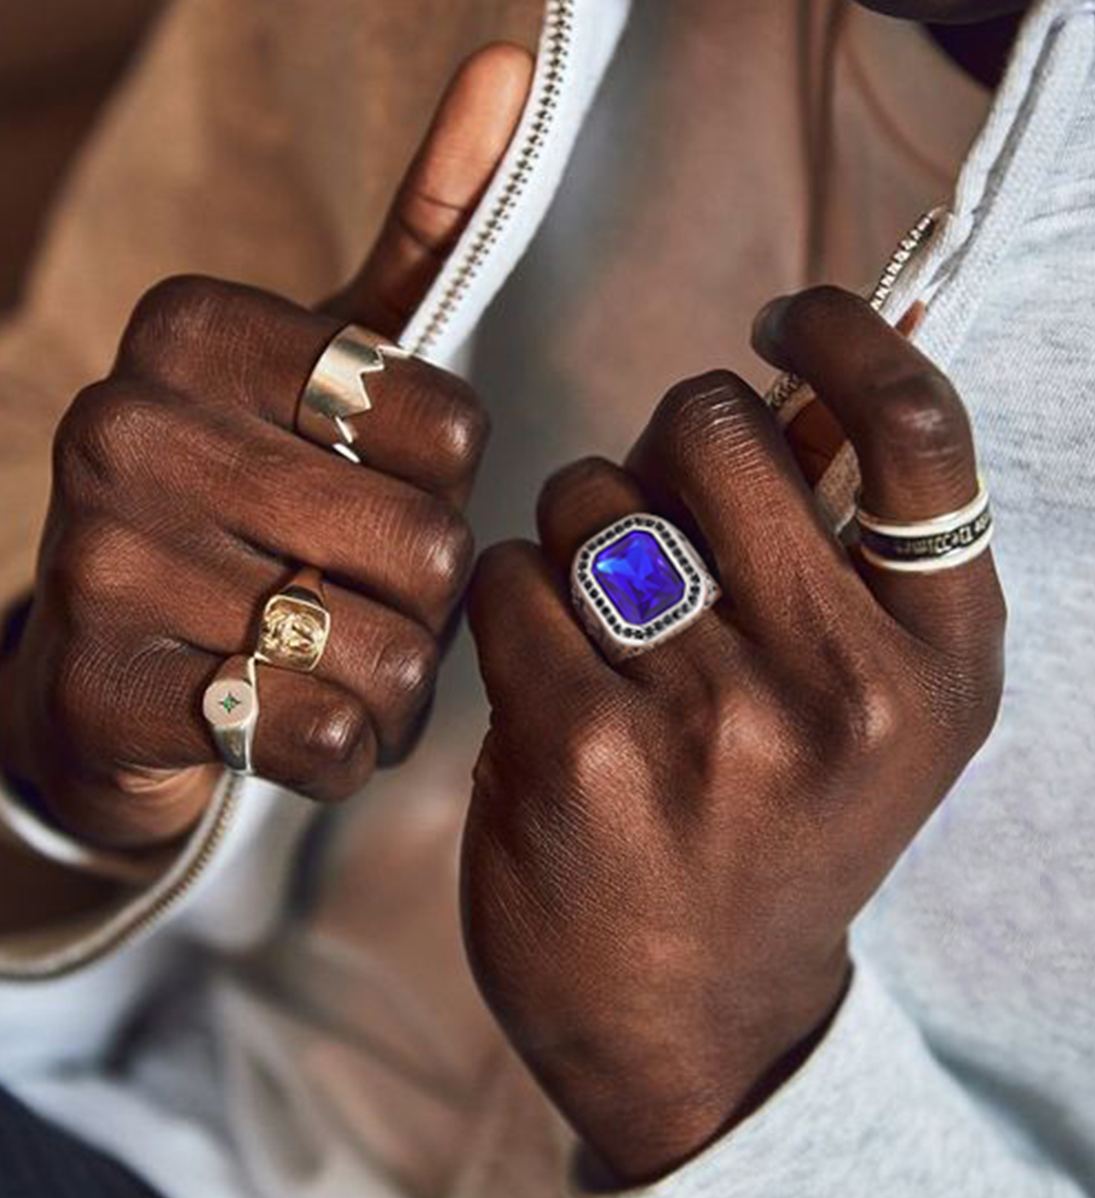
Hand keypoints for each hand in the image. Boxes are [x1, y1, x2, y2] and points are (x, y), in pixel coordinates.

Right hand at [0, 45, 532, 848]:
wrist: (117, 664)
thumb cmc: (257, 500)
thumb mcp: (332, 364)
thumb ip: (425, 232)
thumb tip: (509, 70)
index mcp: (197, 328)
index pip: (449, 428)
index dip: (444, 489)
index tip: (377, 489)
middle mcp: (128, 425)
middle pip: (427, 546)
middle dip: (424, 596)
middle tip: (361, 593)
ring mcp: (104, 562)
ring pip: (388, 653)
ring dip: (394, 681)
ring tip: (338, 660)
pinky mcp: (108, 695)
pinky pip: (321, 738)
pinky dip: (343, 748)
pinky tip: (300, 720)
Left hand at [462, 287, 1005, 1183]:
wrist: (699, 1019)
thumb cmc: (776, 830)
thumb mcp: (864, 700)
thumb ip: (836, 536)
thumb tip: (800, 367)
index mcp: (937, 659)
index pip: (919, 432)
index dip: (844, 335)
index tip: (781, 316)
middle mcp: (845, 686)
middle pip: (712, 427)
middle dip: (664, 447)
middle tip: (656, 519)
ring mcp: (716, 723)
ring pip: (591, 495)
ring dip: (577, 533)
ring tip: (602, 627)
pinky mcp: (586, 754)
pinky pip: (511, 576)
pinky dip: (509, 601)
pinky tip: (540, 673)